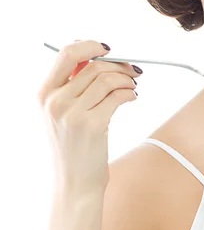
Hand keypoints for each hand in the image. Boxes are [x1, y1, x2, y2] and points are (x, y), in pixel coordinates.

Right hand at [37, 40, 142, 194]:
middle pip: (94, 65)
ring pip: (108, 79)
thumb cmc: (73, 146)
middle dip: (119, 64)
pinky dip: (130, 93)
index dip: (91, 45)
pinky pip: (118, 96)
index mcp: (44, 94)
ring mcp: (72, 114)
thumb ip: (75, 85)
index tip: (109, 49)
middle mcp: (54, 102)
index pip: (66, 53)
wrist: (74, 183)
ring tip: (133, 86)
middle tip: (133, 70)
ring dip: (127, 79)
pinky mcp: (92, 125)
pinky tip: (132, 97)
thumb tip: (99, 55)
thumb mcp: (63, 113)